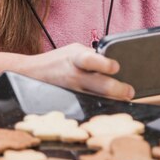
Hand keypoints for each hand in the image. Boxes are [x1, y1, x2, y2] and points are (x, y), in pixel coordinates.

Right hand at [20, 43, 134, 100]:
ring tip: (125, 100)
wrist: (30, 73)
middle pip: (99, 85)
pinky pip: (90, 107)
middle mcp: (74, 76)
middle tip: (130, 91)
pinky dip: (101, 107)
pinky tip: (112, 108)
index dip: (104, 64)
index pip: (90, 60)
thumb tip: (116, 62)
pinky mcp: (70, 103)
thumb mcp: (73, 51)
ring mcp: (72, 92)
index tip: (116, 67)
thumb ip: (92, 56)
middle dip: (118, 89)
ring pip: (97, 100)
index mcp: (76, 58)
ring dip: (114, 101)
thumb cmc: (58, 60)